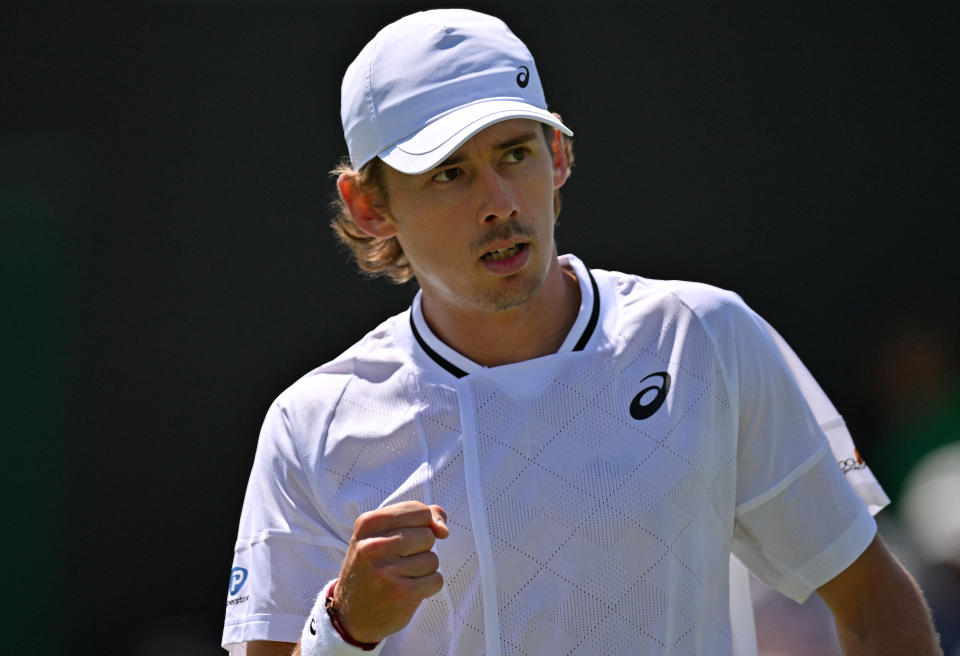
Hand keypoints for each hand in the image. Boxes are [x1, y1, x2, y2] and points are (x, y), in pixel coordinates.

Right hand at [332, 501, 448, 643]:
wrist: (351, 614)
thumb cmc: (371, 567)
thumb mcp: (380, 534)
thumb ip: (417, 518)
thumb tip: (443, 529)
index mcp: (368, 524)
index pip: (418, 510)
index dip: (423, 524)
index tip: (407, 537)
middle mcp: (374, 546)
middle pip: (427, 535)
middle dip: (421, 549)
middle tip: (399, 561)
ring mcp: (387, 571)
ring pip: (432, 559)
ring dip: (423, 570)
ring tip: (401, 577)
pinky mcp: (401, 593)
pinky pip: (436, 580)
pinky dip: (428, 586)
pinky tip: (408, 590)